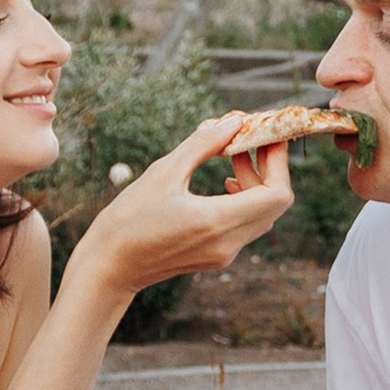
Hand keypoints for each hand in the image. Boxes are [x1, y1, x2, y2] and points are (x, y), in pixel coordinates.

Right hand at [64, 117, 293, 307]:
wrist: (110, 267)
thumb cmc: (128, 220)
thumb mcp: (163, 173)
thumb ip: (202, 145)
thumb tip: (234, 122)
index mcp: (216, 222)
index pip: (277, 194)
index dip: (279, 162)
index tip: (268, 135)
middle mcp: (228, 243)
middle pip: (276, 204)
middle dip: (270, 168)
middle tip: (250, 139)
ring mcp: (224, 254)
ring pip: (263, 214)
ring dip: (257, 182)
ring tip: (231, 155)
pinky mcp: (218, 256)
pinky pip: (247, 224)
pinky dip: (246, 198)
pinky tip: (224, 180)